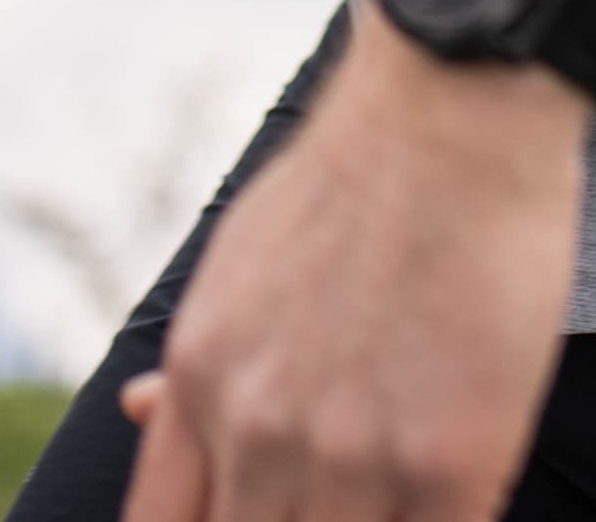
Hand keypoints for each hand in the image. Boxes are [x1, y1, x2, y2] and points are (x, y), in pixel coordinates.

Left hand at [122, 11, 588, 521]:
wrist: (451, 113)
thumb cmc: (354, 181)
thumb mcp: (236, 263)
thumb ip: (197, 358)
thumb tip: (143, 410)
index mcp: (199, 385)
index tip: (245, 516)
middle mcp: (258, 434)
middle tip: (319, 497)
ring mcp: (354, 458)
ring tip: (383, 495)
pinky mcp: (453, 464)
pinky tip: (444, 498)